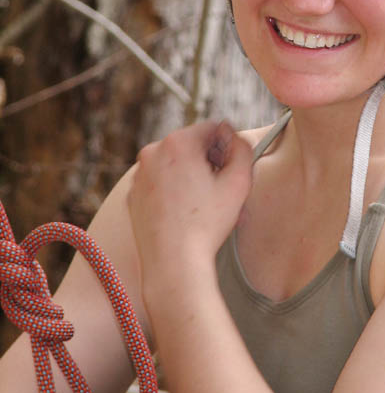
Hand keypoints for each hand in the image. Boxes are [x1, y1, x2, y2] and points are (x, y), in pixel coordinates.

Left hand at [127, 120, 252, 294]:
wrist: (173, 262)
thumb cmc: (206, 224)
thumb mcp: (239, 182)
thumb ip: (243, 149)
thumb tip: (235, 138)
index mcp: (177, 143)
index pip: (212, 129)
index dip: (227, 147)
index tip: (231, 169)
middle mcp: (152, 152)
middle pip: (191, 146)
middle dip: (209, 162)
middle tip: (221, 188)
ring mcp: (139, 175)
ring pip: (175, 165)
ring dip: (192, 176)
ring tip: (205, 204)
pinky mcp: (133, 196)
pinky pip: (160, 183)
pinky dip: (174, 192)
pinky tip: (186, 214)